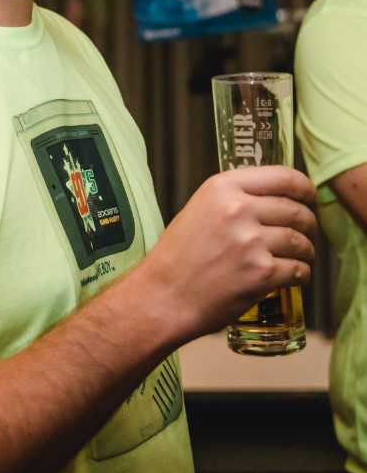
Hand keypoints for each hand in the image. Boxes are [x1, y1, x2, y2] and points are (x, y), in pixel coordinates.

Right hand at [141, 165, 316, 343]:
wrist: (164, 296)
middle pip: (296, 210)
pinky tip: (293, 275)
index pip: (282, 176)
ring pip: (301, 241)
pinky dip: (302, 274)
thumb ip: (233, 198)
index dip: (304, 187)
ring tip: (300, 256)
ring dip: (307, 250)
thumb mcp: (200, 208)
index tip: (309, 196)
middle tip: (306, 232)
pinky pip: (299, 269)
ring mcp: (251, 242)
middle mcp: (238, 209)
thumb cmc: (178, 256)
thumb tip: (272, 197)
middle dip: (308, 223)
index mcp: (222, 186)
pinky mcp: (261, 273)